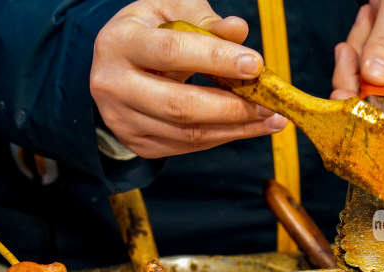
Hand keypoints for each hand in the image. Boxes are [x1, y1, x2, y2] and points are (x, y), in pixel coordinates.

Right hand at [90, 0, 287, 158]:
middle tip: (270, 104)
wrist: (115, 63)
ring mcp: (122, 119)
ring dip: (235, 129)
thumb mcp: (171, 9)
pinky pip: (185, 145)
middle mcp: (113, 85)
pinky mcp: (136, 142)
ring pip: (186, 133)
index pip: (172, 52)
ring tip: (270, 119)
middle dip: (231, 107)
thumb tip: (238, 31)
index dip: (216, 59)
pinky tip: (245, 127)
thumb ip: (204, 18)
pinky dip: (220, 137)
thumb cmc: (149, 30)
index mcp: (119, 43)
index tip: (256, 64)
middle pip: (179, 105)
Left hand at [331, 1, 383, 123]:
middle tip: (347, 47)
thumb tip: (373, 78)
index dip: (370, 110)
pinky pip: (367, 76)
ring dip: (356, 57)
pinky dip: (358, 53)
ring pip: (368, 88)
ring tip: (367, 18)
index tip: (339, 95)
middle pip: (382, 103)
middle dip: (355, 76)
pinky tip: (368, 24)